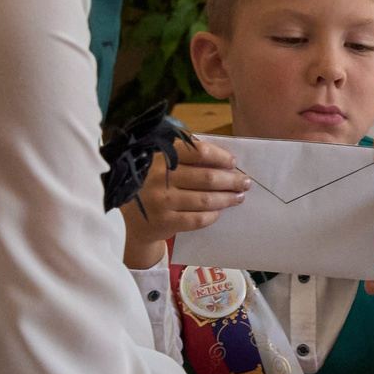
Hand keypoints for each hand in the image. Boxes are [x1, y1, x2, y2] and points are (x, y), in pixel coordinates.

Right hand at [120, 141, 248, 269]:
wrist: (127, 217)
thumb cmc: (150, 183)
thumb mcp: (158, 162)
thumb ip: (183, 156)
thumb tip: (222, 160)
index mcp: (161, 156)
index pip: (198, 152)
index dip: (220, 157)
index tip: (233, 162)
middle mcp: (160, 177)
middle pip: (207, 178)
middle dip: (231, 180)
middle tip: (245, 182)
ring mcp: (162, 201)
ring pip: (205, 200)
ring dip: (227, 199)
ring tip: (239, 197)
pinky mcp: (165, 222)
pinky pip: (197, 219)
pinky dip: (212, 215)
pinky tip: (219, 212)